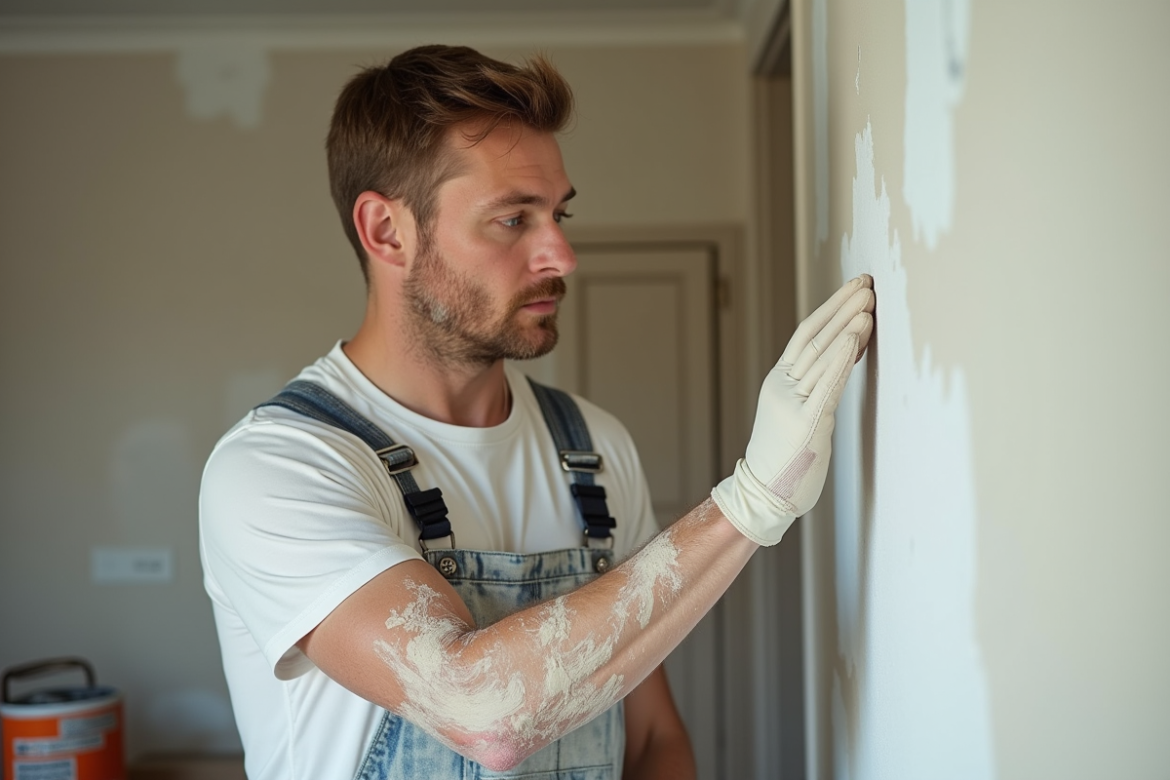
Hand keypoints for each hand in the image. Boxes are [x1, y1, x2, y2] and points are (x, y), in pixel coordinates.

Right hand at [712, 275, 874, 544]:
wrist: (763, 494)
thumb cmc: (786, 459)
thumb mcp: (799, 414)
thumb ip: (816, 386)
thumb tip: (845, 357)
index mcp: (780, 381)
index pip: (806, 334)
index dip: (831, 309)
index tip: (853, 290)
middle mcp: (783, 386)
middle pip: (813, 337)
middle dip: (842, 308)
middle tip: (866, 285)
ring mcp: (792, 403)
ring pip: (820, 355)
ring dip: (846, 326)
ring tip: (867, 304)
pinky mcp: (805, 422)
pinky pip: (826, 384)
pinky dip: (842, 358)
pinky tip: (855, 338)